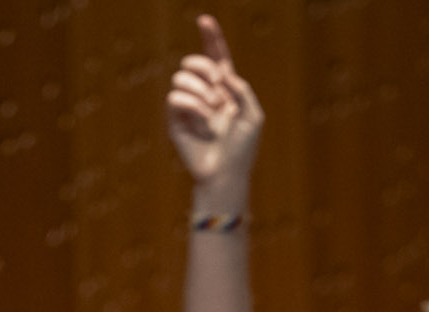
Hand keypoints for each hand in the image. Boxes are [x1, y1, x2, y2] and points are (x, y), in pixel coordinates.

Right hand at [164, 16, 262, 197]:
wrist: (226, 173)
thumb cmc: (243, 149)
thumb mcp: (253, 115)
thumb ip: (242, 88)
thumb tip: (222, 73)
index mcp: (225, 88)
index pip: (215, 56)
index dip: (210, 37)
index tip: (204, 20)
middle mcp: (204, 92)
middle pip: (194, 61)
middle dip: (204, 67)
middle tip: (218, 86)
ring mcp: (188, 105)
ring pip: (181, 77)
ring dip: (200, 91)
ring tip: (213, 110)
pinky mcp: (174, 119)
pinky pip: (175, 97)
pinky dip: (192, 105)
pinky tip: (203, 121)